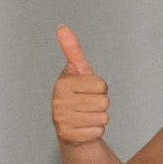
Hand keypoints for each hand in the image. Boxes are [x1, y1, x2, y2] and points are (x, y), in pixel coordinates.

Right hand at [52, 26, 109, 146]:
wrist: (70, 124)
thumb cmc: (77, 94)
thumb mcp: (78, 71)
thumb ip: (72, 50)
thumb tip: (62, 27)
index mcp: (63, 83)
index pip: (102, 85)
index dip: (100, 88)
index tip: (88, 90)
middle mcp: (58, 101)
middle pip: (104, 101)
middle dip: (101, 103)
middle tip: (88, 104)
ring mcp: (62, 120)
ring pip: (103, 117)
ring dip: (100, 117)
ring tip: (86, 115)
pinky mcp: (69, 136)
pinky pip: (99, 132)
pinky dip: (96, 130)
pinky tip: (85, 127)